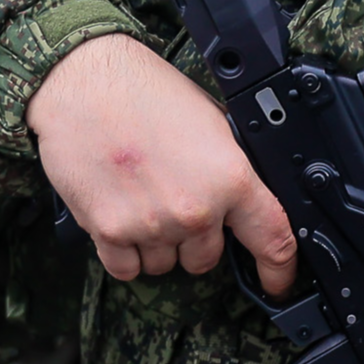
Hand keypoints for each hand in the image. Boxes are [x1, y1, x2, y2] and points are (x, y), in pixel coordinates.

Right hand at [27, 33, 297, 296]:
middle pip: (206, 259)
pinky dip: (124, 252)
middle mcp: (194, 210)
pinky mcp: (108, 232)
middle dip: (194, 239)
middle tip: (173, 200)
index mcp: (230, 178)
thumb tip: (244, 201)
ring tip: (141, 198)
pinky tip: (120, 216)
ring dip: (157, 244)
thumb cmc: (145, 92)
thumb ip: (229, 169)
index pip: (272, 240)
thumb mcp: (211, 122)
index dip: (278, 270)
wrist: (85, 81)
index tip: (276, 282)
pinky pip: (127, 269)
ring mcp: (151, 225)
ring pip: (165, 265)